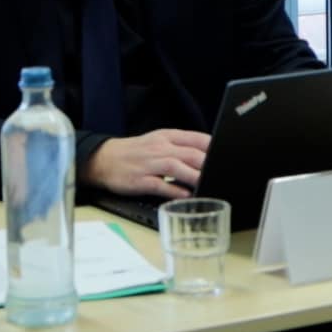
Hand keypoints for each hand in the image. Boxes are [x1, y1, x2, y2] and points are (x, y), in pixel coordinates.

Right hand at [81, 129, 210, 198]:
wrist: (102, 159)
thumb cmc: (136, 152)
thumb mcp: (159, 141)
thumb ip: (182, 146)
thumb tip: (208, 154)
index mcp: (167, 137)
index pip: (197, 138)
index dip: (215, 147)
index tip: (228, 155)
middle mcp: (159, 148)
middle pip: (190, 153)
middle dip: (209, 163)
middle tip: (223, 171)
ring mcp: (149, 164)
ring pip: (177, 167)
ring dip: (195, 176)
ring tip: (210, 182)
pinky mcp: (140, 180)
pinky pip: (160, 185)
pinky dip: (175, 190)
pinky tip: (187, 195)